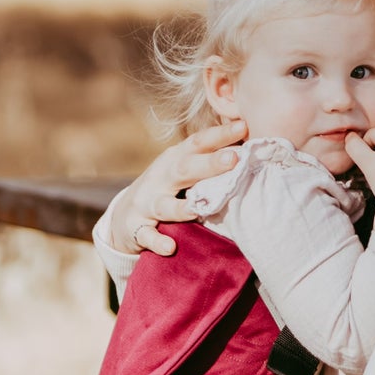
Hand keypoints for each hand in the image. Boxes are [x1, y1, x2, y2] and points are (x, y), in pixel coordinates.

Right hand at [110, 120, 247, 255]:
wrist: (125, 216)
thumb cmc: (167, 188)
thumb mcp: (183, 169)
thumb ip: (209, 160)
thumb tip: (249, 146)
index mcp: (175, 159)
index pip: (198, 143)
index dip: (220, 135)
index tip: (244, 127)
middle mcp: (160, 178)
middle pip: (184, 169)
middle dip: (209, 164)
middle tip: (234, 158)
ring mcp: (146, 203)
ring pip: (163, 205)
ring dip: (180, 207)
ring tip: (196, 209)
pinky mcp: (136, 228)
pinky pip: (146, 236)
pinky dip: (157, 241)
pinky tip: (169, 247)